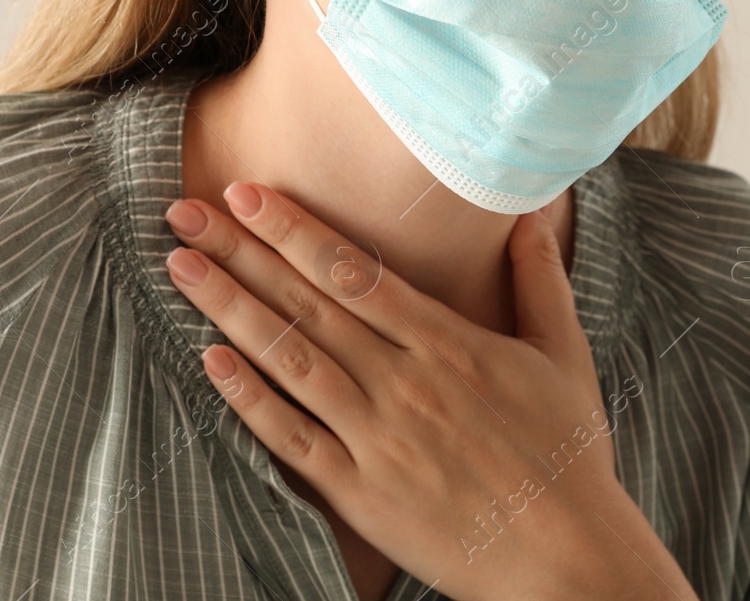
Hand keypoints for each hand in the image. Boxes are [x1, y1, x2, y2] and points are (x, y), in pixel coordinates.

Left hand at [162, 182, 697, 600]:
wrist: (567, 558)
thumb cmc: (569, 453)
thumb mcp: (564, 353)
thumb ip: (540, 275)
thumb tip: (537, 205)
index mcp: (450, 343)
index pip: (355, 271)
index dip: (295, 229)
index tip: (248, 192)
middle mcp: (405, 383)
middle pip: (308, 304)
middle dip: (242, 251)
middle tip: (187, 210)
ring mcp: (378, 439)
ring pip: (289, 361)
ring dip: (229, 309)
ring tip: (180, 266)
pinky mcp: (360, 494)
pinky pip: (291, 440)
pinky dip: (247, 399)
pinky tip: (209, 361)